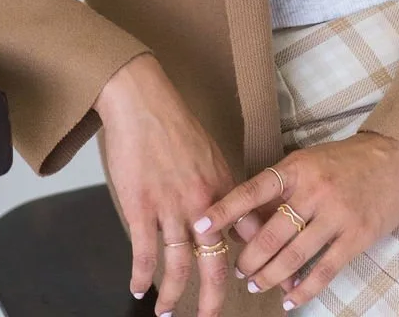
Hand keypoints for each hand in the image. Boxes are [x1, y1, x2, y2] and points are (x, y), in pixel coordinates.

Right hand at [96, 54, 298, 315]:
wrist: (144, 102)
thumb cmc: (176, 126)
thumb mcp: (214, 158)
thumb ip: (228, 194)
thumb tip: (240, 226)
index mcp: (224, 190)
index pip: (247, 237)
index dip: (254, 267)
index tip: (259, 289)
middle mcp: (203, 204)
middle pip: (214, 264)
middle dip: (212, 300)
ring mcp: (171, 208)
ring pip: (178, 266)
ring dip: (173, 295)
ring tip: (167, 313)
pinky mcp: (142, 207)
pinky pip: (144, 253)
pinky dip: (142, 276)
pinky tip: (139, 289)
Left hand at [190, 133, 398, 309]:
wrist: (394, 158)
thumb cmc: (343, 161)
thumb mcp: (307, 163)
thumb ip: (280, 189)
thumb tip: (246, 221)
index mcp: (296, 168)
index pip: (252, 191)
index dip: (224, 211)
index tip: (199, 227)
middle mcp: (313, 190)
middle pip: (270, 235)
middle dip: (249, 259)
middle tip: (237, 271)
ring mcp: (336, 215)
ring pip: (293, 256)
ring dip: (269, 276)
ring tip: (256, 284)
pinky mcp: (356, 237)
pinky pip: (324, 270)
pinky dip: (303, 289)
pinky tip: (289, 299)